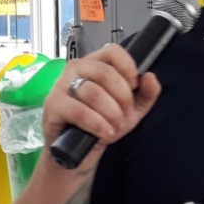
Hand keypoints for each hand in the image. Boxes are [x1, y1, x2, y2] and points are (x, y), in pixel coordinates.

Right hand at [42, 44, 160, 151]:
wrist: (78, 151)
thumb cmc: (101, 124)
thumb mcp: (131, 110)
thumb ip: (146, 93)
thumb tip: (150, 77)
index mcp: (94, 64)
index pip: (112, 51)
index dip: (128, 67)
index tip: (135, 86)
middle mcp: (75, 69)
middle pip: (104, 72)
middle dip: (122, 96)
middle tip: (126, 113)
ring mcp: (61, 86)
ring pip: (92, 92)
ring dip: (110, 113)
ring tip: (115, 126)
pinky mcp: (53, 105)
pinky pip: (78, 111)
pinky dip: (96, 123)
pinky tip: (104, 133)